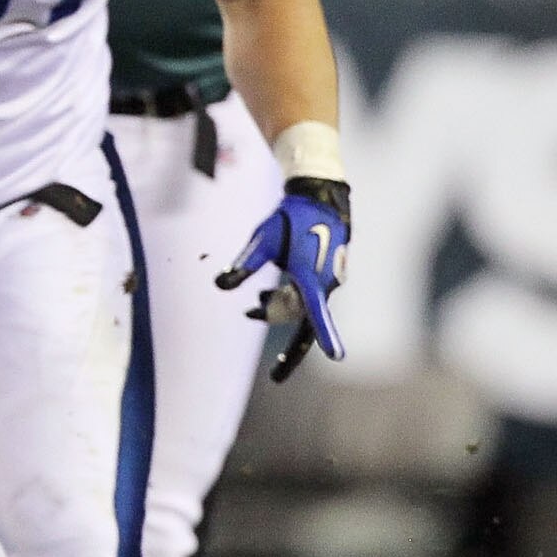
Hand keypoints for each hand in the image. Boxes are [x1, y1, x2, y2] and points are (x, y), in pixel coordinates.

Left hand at [218, 177, 349, 381]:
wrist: (319, 199)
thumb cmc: (290, 218)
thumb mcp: (261, 240)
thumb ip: (244, 265)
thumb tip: (220, 284)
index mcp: (310, 278)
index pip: (316, 313)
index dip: (326, 336)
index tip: (337, 356)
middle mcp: (325, 284)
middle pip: (298, 316)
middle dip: (274, 318)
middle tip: (250, 316)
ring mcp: (328, 282)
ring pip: (301, 308)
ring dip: (277, 309)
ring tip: (254, 307)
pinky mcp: (326, 278)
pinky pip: (306, 299)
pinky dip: (286, 300)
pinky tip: (267, 294)